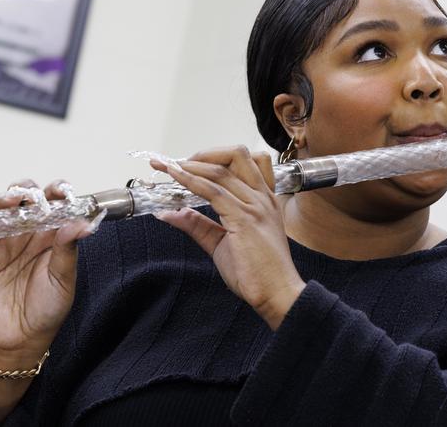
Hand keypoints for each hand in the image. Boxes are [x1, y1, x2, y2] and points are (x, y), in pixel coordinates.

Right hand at [0, 179, 94, 368]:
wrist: (19, 339)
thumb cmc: (47, 310)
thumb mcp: (63, 281)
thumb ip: (68, 250)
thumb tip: (81, 223)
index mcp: (54, 236)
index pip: (57, 206)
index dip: (59, 193)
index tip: (62, 190)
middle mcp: (31, 234)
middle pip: (28, 200)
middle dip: (30, 190)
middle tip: (35, 197)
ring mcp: (7, 241)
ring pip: (5, 209)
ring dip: (7, 198)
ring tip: (13, 200)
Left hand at [151, 146, 305, 329]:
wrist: (277, 294)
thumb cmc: (258, 273)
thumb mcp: (221, 243)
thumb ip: (199, 225)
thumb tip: (172, 213)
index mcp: (263, 200)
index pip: (243, 162)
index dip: (212, 156)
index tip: (185, 162)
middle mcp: (262, 197)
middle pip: (236, 154)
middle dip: (204, 153)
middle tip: (179, 163)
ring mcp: (255, 206)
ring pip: (221, 170)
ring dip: (190, 165)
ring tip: (170, 167)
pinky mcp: (244, 218)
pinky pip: (213, 191)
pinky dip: (191, 181)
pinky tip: (176, 178)